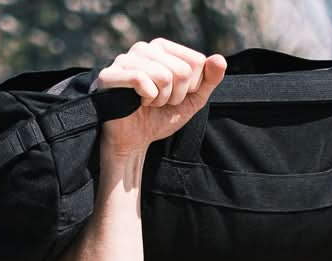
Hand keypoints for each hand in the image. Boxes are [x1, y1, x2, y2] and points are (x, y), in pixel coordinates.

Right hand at [94, 39, 226, 158]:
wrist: (134, 141)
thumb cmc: (160, 117)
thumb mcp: (191, 100)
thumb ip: (208, 80)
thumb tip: (220, 59)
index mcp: (163, 48)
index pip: (197, 61)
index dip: (191, 87)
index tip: (175, 96)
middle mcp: (144, 48)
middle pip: (182, 70)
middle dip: (176, 96)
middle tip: (160, 103)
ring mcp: (125, 58)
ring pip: (163, 76)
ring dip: (161, 99)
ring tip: (149, 103)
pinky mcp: (111, 74)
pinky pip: (141, 79)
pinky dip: (147, 97)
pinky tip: (139, 101)